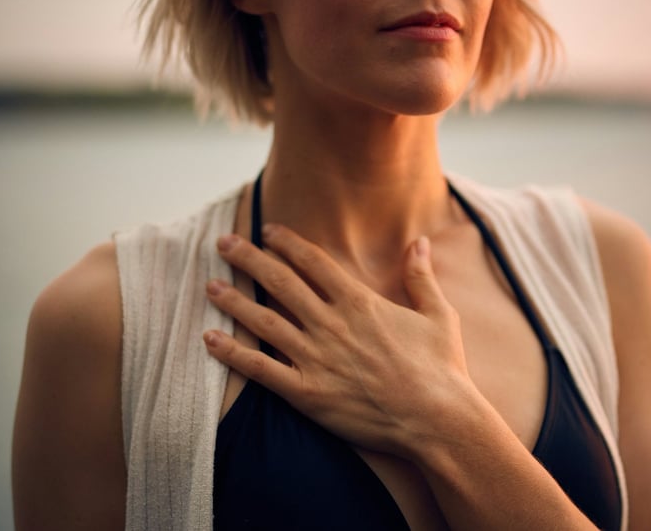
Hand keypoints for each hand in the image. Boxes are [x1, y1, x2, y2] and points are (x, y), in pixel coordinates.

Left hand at [203, 225, 472, 455]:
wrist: (438, 420)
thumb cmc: (441, 367)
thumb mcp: (438, 313)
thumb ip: (421, 275)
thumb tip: (419, 240)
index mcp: (359, 302)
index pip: (313, 262)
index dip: (287, 242)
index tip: (267, 230)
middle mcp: (331, 324)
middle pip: (280, 282)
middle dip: (249, 259)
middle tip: (224, 243)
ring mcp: (316, 358)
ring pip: (264, 321)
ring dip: (234, 301)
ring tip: (209, 285)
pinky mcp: (307, 393)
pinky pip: (261, 370)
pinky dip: (233, 354)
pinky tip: (210, 339)